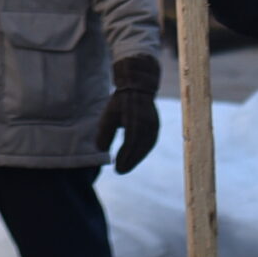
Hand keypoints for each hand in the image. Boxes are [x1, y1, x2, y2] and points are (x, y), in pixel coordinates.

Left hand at [94, 54, 160, 173]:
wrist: (138, 86)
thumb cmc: (120, 101)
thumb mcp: (109, 114)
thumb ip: (105, 132)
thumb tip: (101, 149)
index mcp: (133, 117)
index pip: (130, 141)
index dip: (124, 156)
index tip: (116, 167)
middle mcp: (146, 121)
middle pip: (139, 146)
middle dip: (130, 160)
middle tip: (120, 170)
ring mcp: (153, 123)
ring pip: (147, 145)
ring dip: (137, 158)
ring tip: (127, 166)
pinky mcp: (155, 125)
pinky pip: (151, 141)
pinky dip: (143, 151)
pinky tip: (136, 157)